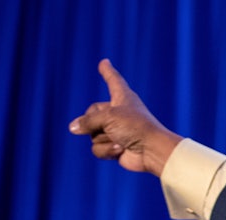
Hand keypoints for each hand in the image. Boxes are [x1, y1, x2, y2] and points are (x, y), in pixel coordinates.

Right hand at [69, 59, 181, 176]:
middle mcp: (119, 112)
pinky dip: (107, 150)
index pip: (113, 80)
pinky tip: (121, 149)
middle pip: (91, 115)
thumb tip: (73, 128)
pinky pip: (98, 148)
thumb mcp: (108, 117)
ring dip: (104, 139)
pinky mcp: (115, 147)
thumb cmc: (135, 127)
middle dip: (94, 124)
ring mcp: (116, 131)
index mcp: (123, 97)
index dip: (107, 72)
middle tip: (110, 127)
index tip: (104, 62)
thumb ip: (87, 121)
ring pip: (92, 135)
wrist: (152, 151)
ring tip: (120, 139)